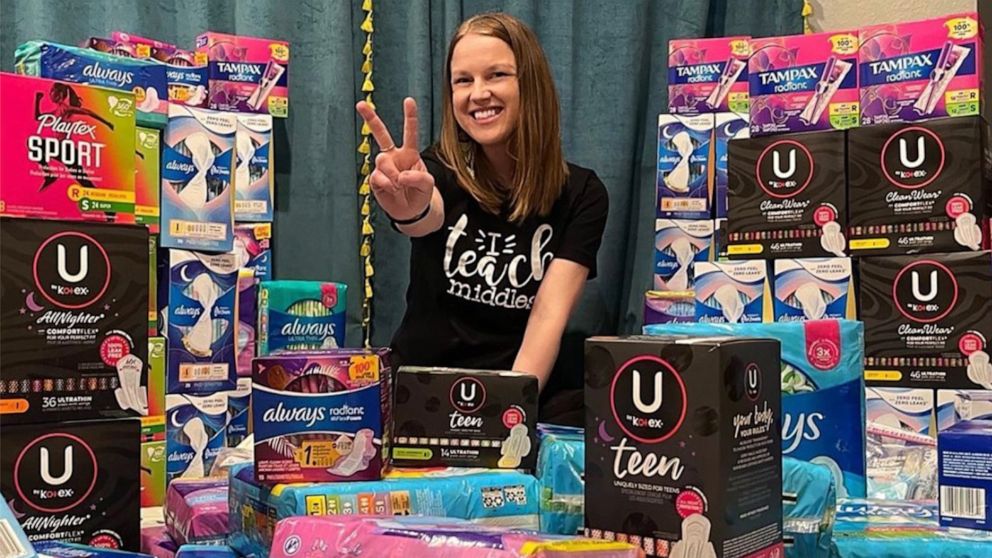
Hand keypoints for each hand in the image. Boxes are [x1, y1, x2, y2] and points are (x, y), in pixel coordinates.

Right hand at [356, 97, 434, 220]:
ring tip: (400, 185)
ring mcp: (383, 167)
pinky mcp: (375, 179)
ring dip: (392, 174)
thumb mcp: (428, 184)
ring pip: (382, 161)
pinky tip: (393, 190)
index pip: (410, 133)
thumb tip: (399, 176)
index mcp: (410, 153)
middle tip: (360, 104)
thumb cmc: (421, 193)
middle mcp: (394, 156)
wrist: (411, 211)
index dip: (410, 117)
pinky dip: (387, 184)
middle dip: (370, 118)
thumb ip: (418, 177)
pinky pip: (377, 177)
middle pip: (381, 135)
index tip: (409, 100)